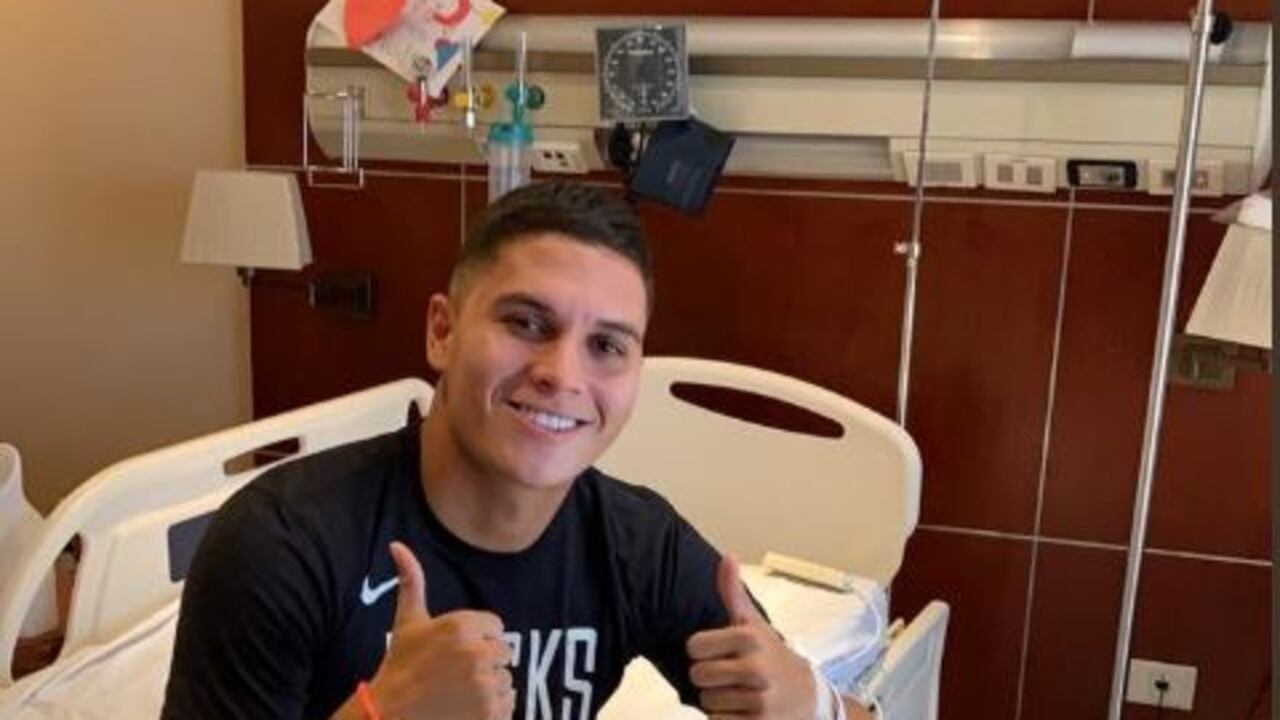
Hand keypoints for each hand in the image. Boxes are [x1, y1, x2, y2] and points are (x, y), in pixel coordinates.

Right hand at [365, 541, 514, 719]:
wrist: (390, 716)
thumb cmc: (400, 667)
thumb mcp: (407, 622)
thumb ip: (411, 581)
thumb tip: (397, 544)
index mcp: (461, 626)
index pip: (496, 627)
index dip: (478, 638)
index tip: (454, 652)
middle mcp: (476, 652)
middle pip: (504, 652)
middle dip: (485, 662)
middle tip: (456, 675)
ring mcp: (485, 685)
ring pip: (507, 679)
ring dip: (489, 686)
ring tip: (459, 692)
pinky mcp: (491, 712)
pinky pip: (510, 703)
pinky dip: (494, 709)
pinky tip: (467, 709)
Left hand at [686, 554, 817, 718]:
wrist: (808, 696)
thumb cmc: (771, 654)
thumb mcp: (753, 622)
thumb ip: (733, 592)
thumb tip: (727, 556)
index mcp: (749, 638)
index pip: (694, 646)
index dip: (701, 650)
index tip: (718, 650)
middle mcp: (756, 668)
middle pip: (698, 675)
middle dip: (709, 678)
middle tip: (729, 675)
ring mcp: (759, 699)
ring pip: (707, 702)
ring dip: (718, 700)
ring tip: (739, 692)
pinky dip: (726, 719)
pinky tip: (744, 711)